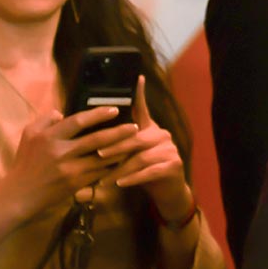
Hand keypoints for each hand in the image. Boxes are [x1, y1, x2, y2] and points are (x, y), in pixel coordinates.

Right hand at [0, 106, 136, 220]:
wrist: (20, 194)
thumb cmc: (26, 162)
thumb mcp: (29, 135)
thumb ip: (45, 120)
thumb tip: (63, 112)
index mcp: (49, 137)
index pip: (78, 121)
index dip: (98, 114)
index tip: (114, 110)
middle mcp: (60, 152)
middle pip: (97, 139)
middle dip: (119, 132)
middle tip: (135, 126)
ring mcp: (69, 169)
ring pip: (103, 158)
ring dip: (121, 150)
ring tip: (135, 142)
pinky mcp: (76, 183)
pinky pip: (100, 172)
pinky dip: (113, 166)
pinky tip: (124, 160)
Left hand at [98, 77, 193, 220]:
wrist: (168, 191)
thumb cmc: (143, 170)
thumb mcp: (131, 154)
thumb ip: (119, 142)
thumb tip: (93, 134)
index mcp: (150, 129)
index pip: (144, 108)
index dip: (140, 93)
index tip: (137, 77)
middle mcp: (162, 135)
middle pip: (135, 138)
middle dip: (114, 147)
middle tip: (97, 155)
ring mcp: (170, 150)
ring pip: (140, 157)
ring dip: (119, 168)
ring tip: (103, 178)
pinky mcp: (173, 166)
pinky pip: (149, 171)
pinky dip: (132, 178)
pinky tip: (120, 183)